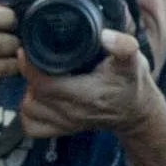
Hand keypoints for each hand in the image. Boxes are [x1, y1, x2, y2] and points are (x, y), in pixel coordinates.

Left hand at [18, 27, 157, 141]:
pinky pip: (32, 125)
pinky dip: (29, 112)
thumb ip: (123, 46)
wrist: (136, 112)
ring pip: (29, 110)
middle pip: (34, 94)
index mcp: (87, 95)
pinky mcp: (62, 130)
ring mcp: (66, 124)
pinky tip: (39, 96)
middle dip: (29, 74)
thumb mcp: (133, 61)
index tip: (28, 49)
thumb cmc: (131, 83)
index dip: (31, 66)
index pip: (45, 85)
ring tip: (39, 75)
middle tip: (34, 56)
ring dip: (29, 91)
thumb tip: (104, 35)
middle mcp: (73, 113)